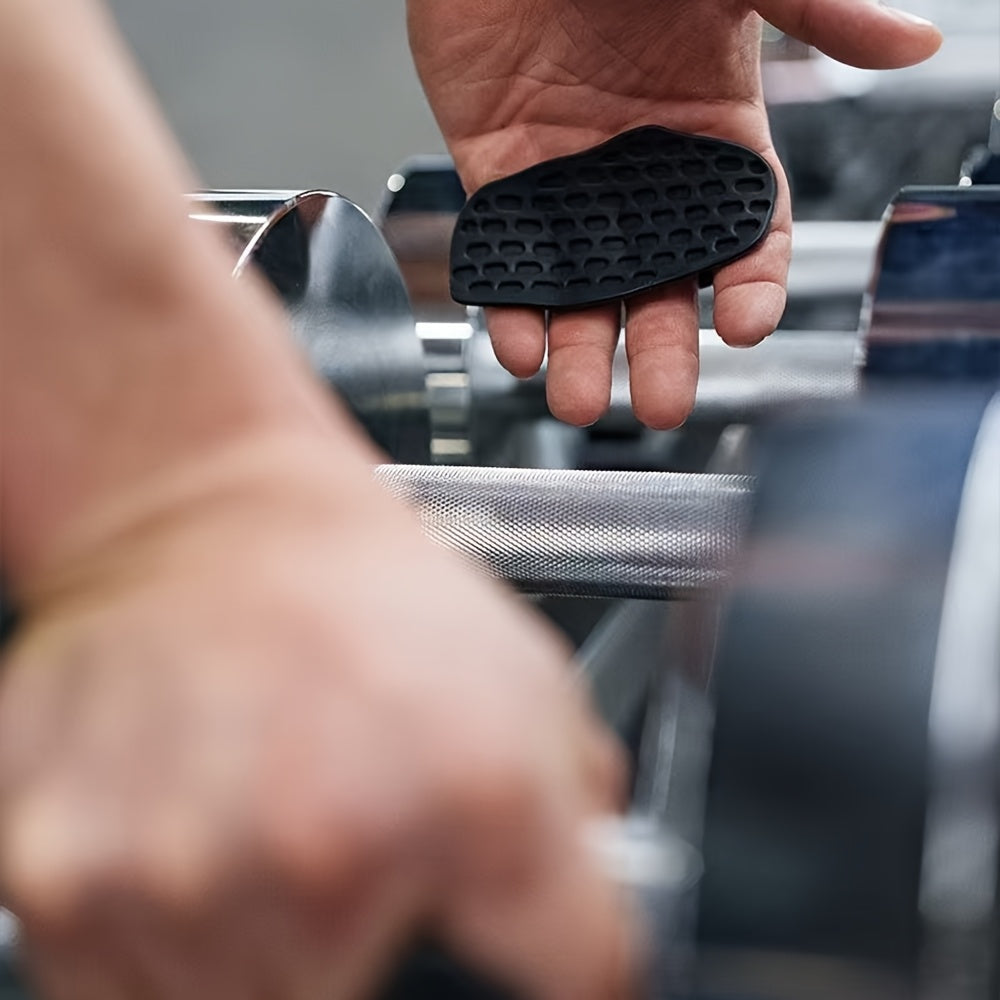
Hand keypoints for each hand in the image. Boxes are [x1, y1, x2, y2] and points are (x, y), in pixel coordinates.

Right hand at [0, 435, 628, 999]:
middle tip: (343, 812)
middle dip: (370, 919)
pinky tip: (188, 816)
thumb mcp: (528, 674)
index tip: (529, 954)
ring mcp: (187, 880)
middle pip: (375, 996)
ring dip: (261, 923)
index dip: (554, 966)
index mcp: (473, 792)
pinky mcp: (64, 884)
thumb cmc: (362, 587)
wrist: (214, 524)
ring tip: (260, 797)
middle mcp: (327, 850)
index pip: (573, 978)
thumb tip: (592, 917)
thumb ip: (575, 816)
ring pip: (250, 996)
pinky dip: (166, 924)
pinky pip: (134, 980)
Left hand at [408, 0, 940, 427]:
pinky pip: (508, 253)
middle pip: (660, 284)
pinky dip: (510, 300)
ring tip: (577, 401)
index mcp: (710, 137)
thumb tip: (915, 41)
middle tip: (662, 405)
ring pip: (580, 286)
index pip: (743, 235)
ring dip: (579, 350)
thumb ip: (817, 15)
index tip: (747, 328)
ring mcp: (569, 182)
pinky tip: (517, 342)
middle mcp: (642, 177)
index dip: (751, 285)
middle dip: (661, 350)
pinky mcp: (497, 176)